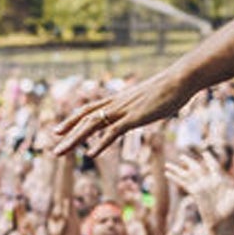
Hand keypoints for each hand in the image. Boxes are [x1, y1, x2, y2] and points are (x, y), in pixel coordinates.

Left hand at [54, 72, 181, 158]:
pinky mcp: (134, 118)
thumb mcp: (153, 97)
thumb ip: (146, 103)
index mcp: (119, 99)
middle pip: (85, 118)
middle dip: (67, 131)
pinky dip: (100, 144)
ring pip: (92, 125)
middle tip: (53, 145)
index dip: (74, 119)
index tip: (60, 129)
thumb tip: (150, 105)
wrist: (180, 80)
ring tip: (60, 152)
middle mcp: (117, 104)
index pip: (90, 109)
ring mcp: (124, 110)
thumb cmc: (172, 87)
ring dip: (74, 140)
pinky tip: (91, 155)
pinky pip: (112, 132)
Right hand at [165, 150, 233, 234]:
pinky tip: (167, 173)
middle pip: (197, 169)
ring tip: (167, 164)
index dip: (209, 160)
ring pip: (187, 174)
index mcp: (221, 182)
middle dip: (189, 162)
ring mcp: (201, 188)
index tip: (204, 153)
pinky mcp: (195, 193)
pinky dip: (175, 177)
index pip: (213, 167)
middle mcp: (209, 184)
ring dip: (178, 169)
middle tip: (181, 156)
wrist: (224, 224)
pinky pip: (184, 182)